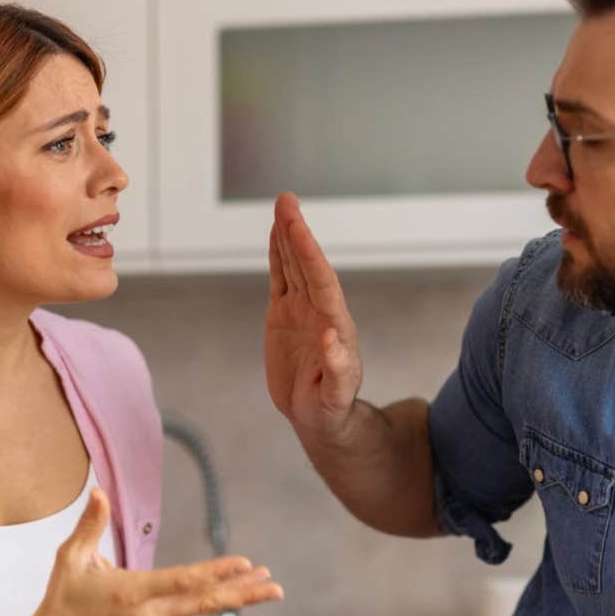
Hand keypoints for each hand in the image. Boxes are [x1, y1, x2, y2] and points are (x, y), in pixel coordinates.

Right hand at [27, 488, 282, 615]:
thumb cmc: (62, 600)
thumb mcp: (69, 559)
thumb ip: (89, 526)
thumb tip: (98, 491)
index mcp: (132, 593)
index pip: (182, 581)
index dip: (215, 572)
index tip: (244, 563)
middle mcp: (150, 613)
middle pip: (205, 602)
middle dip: (243, 592)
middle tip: (276, 585)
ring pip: (204, 608)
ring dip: (239, 597)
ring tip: (270, 587)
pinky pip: (193, 612)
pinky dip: (218, 602)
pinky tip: (239, 593)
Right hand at [265, 192, 362, 435]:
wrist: (319, 415)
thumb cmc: (331, 409)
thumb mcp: (336, 397)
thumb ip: (338, 369)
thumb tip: (331, 336)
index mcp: (335, 327)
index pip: (322, 284)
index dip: (309, 255)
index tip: (297, 228)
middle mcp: (320, 311)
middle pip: (308, 266)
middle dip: (297, 233)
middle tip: (286, 200)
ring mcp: (303, 311)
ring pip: (295, 267)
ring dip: (288, 236)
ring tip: (282, 205)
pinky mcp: (285, 316)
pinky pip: (281, 279)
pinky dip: (278, 256)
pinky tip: (276, 234)